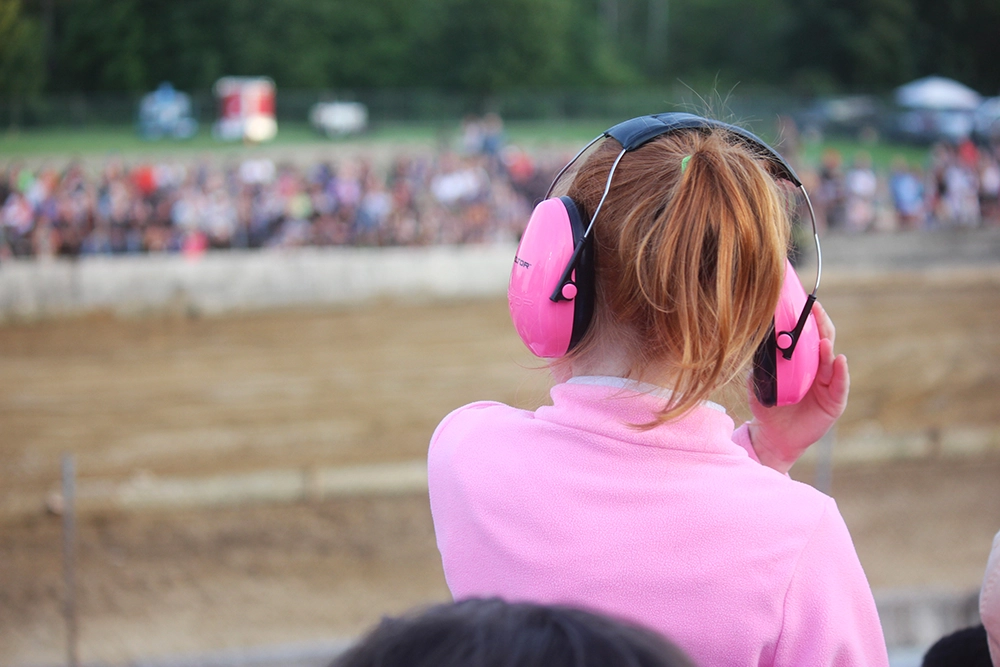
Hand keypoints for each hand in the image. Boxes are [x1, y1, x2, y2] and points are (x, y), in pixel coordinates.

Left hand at [748, 300, 848, 473]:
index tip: (801, 301)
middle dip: (820, 324)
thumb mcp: (761, 382)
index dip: (806, 319)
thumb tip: (757, 342)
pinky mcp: (834, 401)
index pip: (807, 335)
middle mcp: (818, 369)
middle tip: (815, 308)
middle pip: (823, 340)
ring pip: (832, 361)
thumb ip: (762, 364)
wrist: (774, 436)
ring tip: (822, 339)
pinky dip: (840, 372)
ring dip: (828, 348)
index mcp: (802, 361)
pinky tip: (839, 360)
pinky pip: (839, 384)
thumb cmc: (768, 406)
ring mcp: (828, 384)